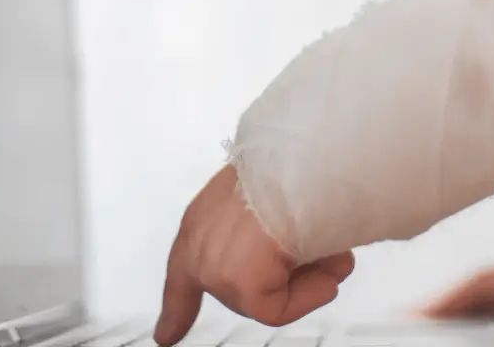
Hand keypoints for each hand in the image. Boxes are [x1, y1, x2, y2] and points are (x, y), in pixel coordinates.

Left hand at [155, 165, 355, 344]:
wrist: (299, 163)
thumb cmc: (290, 166)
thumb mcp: (271, 194)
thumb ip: (271, 230)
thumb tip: (314, 256)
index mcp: (201, 220)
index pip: (182, 274)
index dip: (177, 308)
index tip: (165, 335)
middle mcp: (200, 247)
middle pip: (242, 288)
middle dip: (286, 279)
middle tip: (321, 248)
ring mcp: (216, 271)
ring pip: (270, 295)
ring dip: (309, 272)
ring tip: (327, 240)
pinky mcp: (241, 287)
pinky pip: (279, 309)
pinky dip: (311, 291)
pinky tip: (325, 259)